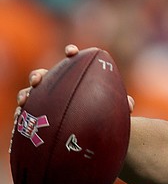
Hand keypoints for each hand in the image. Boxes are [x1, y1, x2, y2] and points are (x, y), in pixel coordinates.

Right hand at [14, 44, 134, 110]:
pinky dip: (22, 114)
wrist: (92, 130)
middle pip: (44, 74)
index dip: (71, 52)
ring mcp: (45, 99)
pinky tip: (20, 120)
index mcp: (76, 77)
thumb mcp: (114, 108)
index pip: (73, 60)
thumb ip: (123, 104)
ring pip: (30, 93)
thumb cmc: (103, 112)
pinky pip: (26, 113)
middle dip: (38, 74)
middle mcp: (57, 85)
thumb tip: (130, 106)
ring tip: (25, 100)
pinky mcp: (37, 114)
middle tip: (38, 80)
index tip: (72, 52)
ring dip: (26, 93)